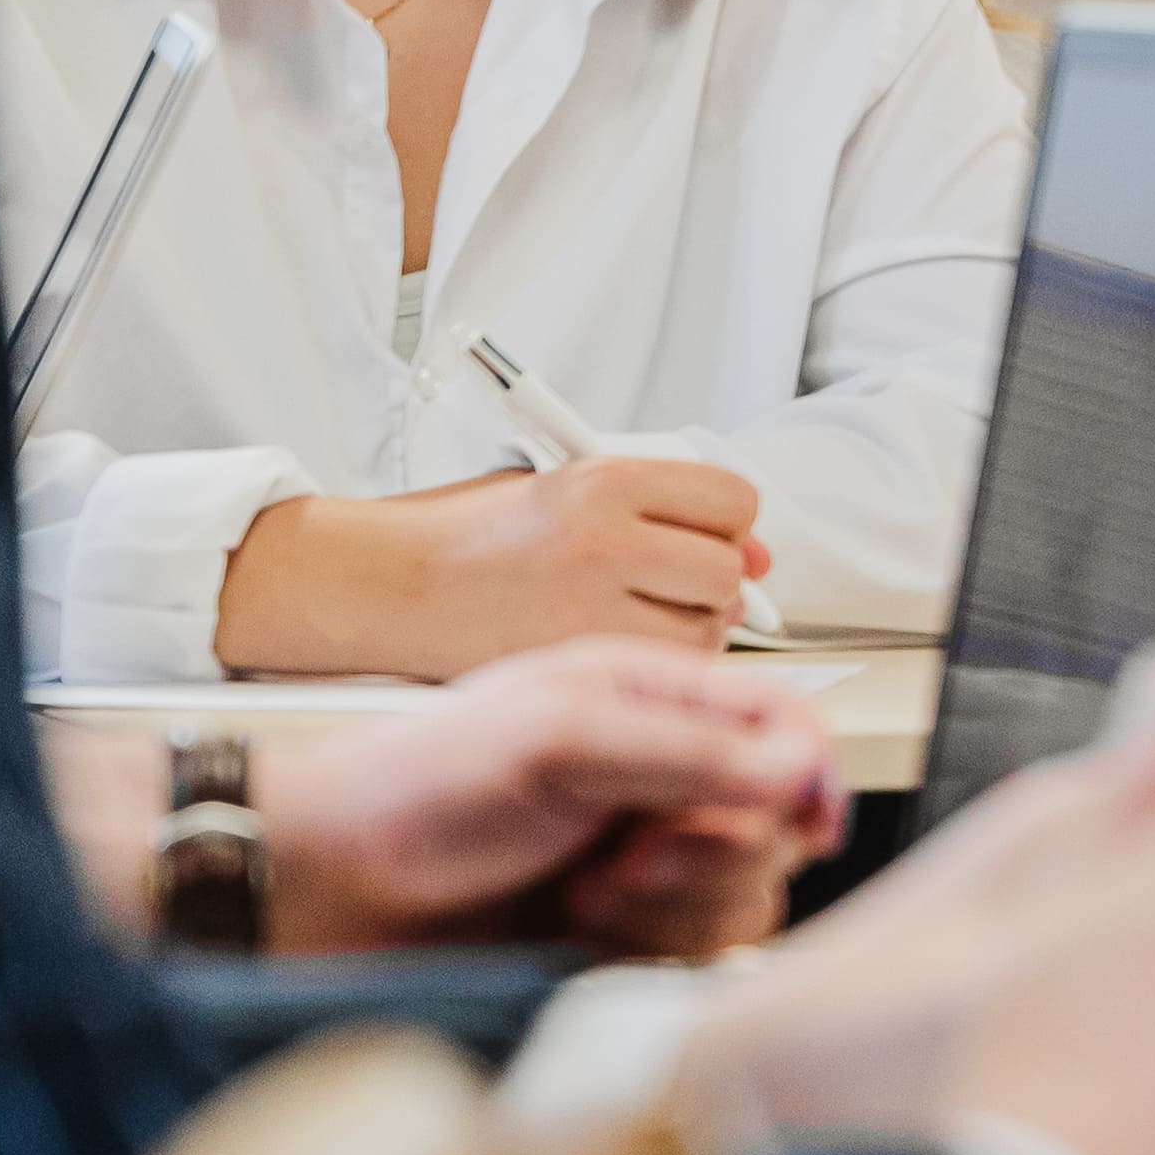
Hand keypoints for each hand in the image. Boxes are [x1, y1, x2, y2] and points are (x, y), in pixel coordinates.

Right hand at [219, 458, 773, 677]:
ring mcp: (589, 607)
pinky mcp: (573, 663)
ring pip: (706, 629)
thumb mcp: (573, 489)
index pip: (732, 500)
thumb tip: (761, 553)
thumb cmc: (478, 537)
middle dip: (710, 582)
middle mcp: (604, 539)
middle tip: (664, 585)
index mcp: (604, 481)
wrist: (392, 585)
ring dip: (688, 629)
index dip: (727, 524)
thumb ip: (669, 512)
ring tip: (631, 616)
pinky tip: (615, 649)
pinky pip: (664, 673)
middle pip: (726, 570)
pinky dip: (658, 668)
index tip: (706, 537)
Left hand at [255, 638, 843, 955]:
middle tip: (635, 852)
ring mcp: (645, 858)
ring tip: (588, 890)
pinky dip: (646, 949)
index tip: (804, 816)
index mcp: (654, 699)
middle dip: (716, 851)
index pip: (786, 724)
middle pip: (776, 823)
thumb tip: (800, 768)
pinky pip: (694, 954)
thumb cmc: (414, 786)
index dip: (810, 771)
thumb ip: (688, 749)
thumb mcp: (558, 736)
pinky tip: (578, 929)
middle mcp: (661, 776)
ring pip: (744, 896)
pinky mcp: (622, 933)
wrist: (324, 887)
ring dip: (674, 906)